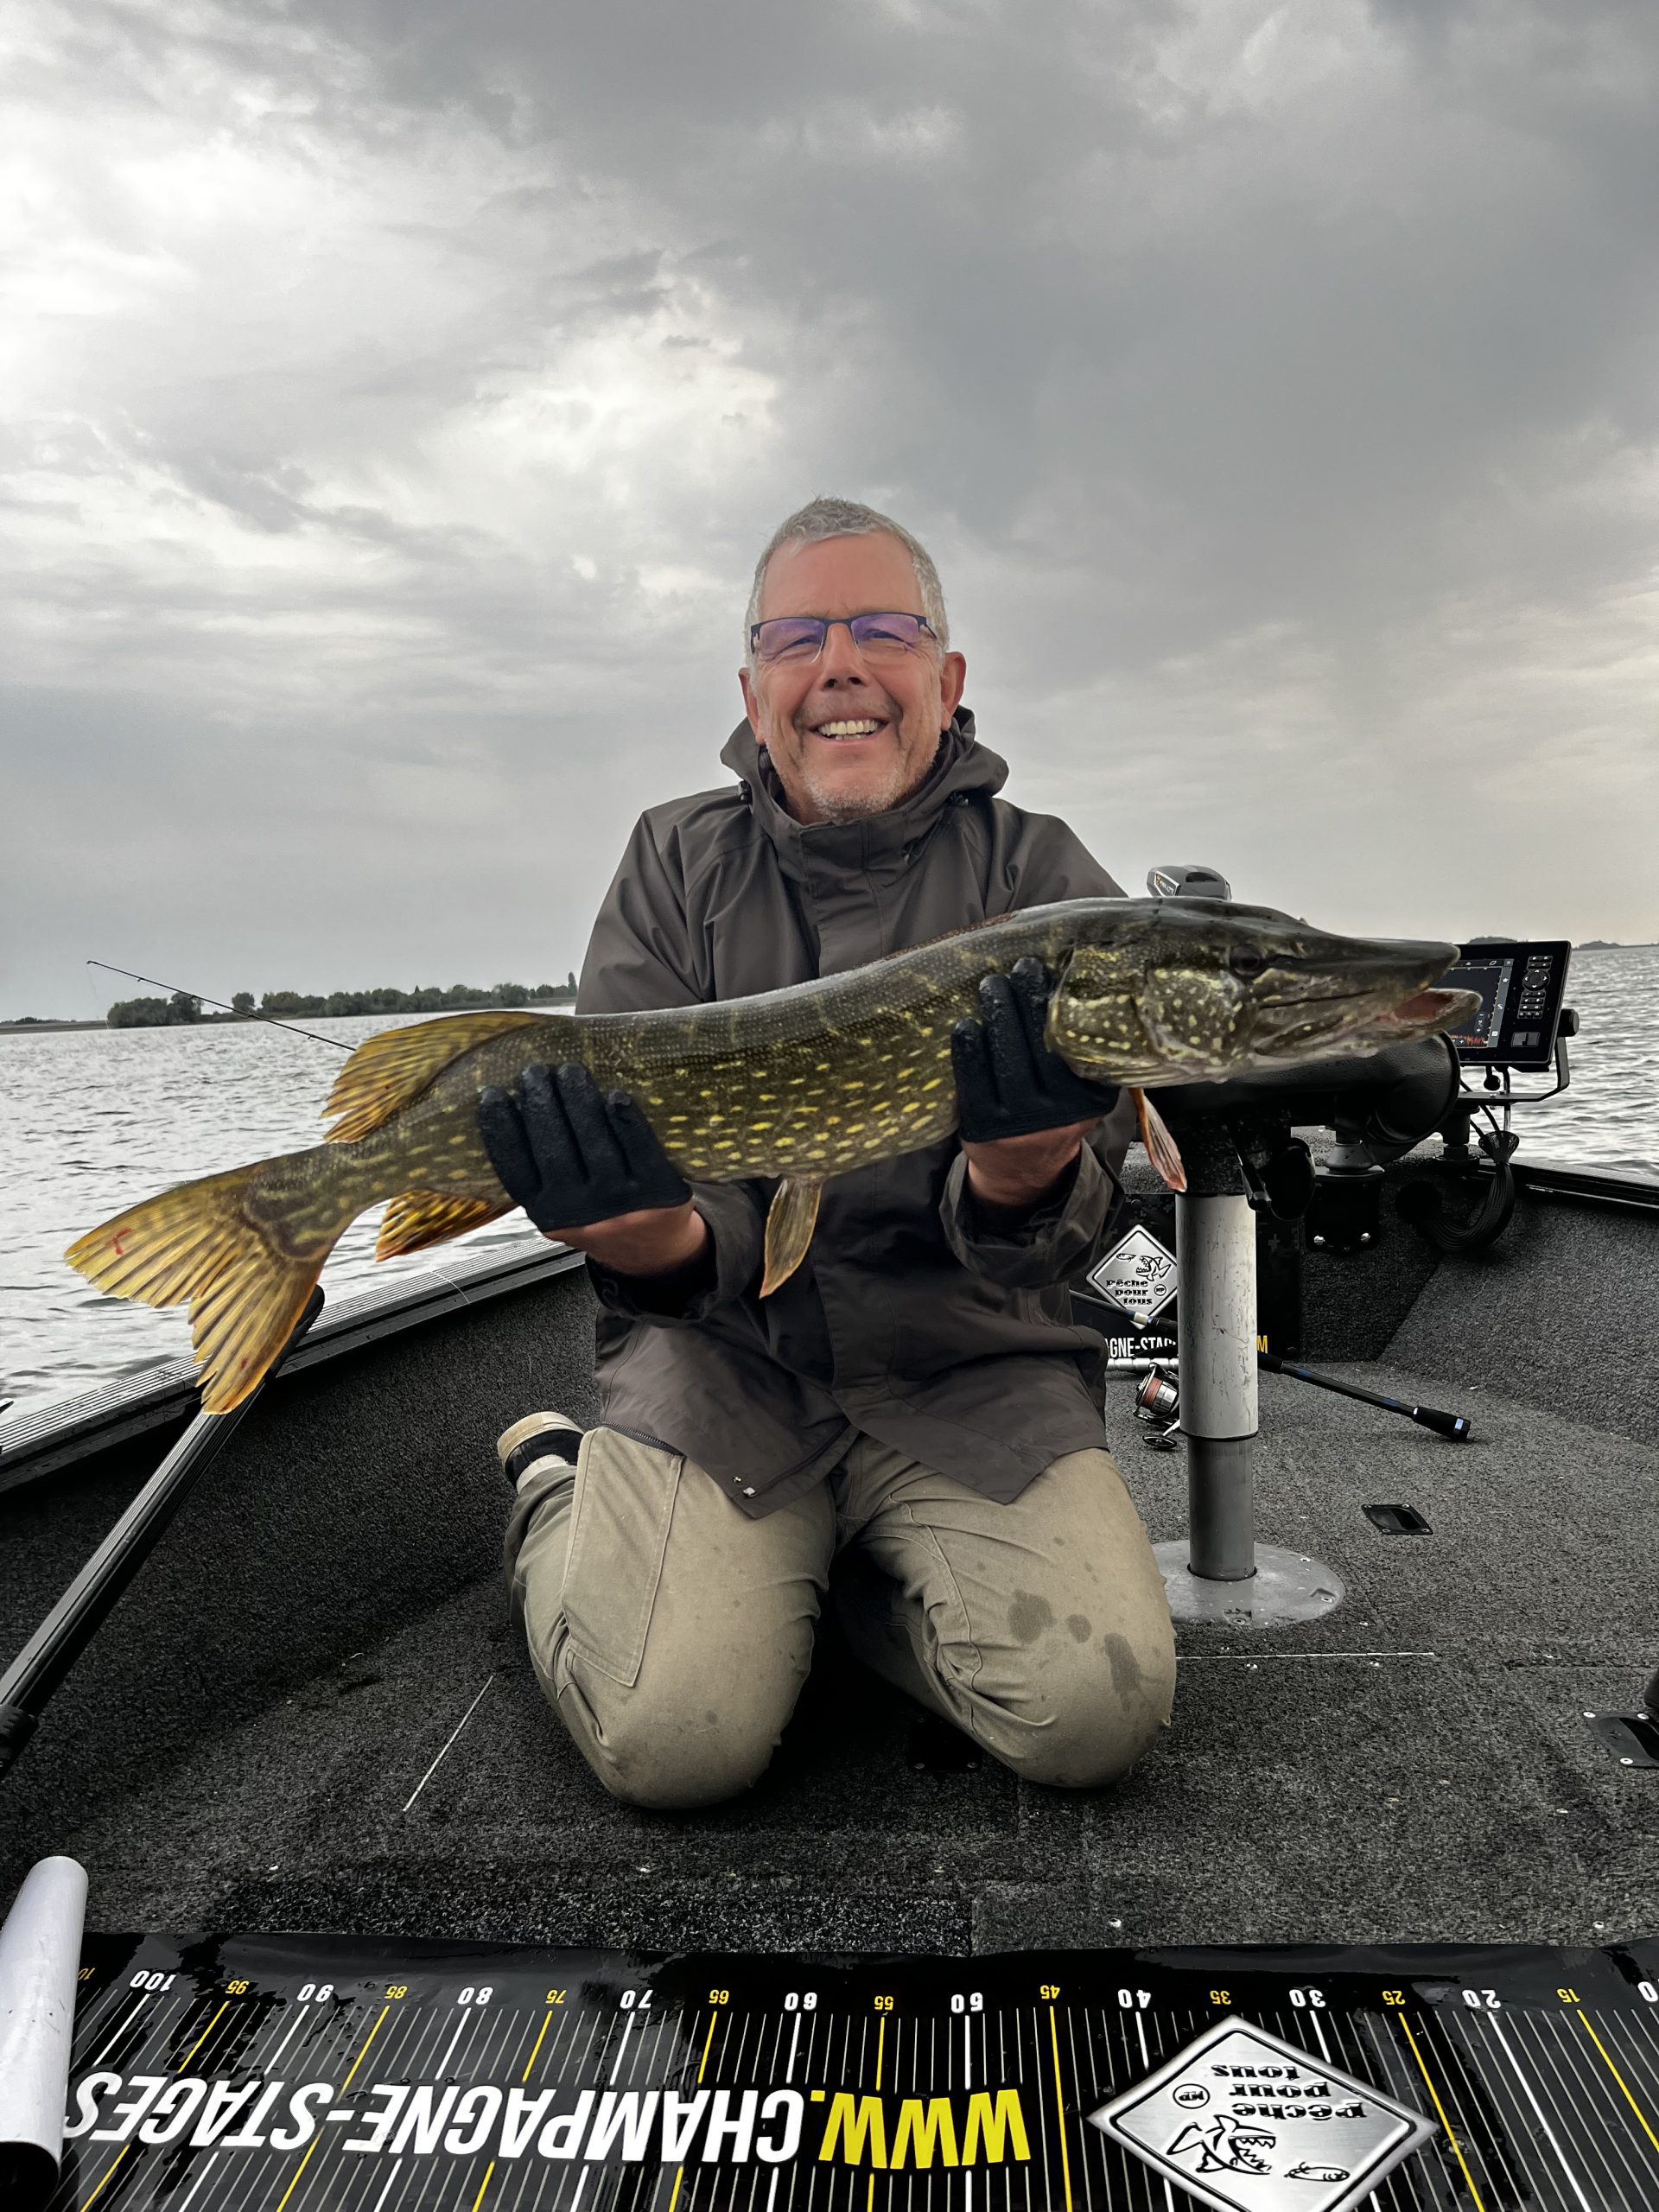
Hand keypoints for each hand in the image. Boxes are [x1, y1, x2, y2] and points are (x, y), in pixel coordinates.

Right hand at [477, 1062, 706, 1277]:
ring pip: (593, 1142)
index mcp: (545, 1213)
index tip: (492, 1094)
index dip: (501, 1129)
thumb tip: (518, 1105)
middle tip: (534, 1071)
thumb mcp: (559, 1207)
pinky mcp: (657, 1192)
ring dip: (579, 1101)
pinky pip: (639, 1149)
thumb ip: (539, 1174)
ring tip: (569, 1072)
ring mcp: (619, 1203)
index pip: (515, 1169)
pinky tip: (615, 1096)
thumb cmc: (600, 1216)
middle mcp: (579, 1211)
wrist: (652, 1251)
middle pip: (553, 1149)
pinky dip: (625, 1121)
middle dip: (541, 1103)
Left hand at [951, 959, 1119, 1218]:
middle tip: (1018, 967)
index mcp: (1090, 1100)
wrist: (1024, 1170)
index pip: (1073, 1044)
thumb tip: (1064, 985)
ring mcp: (1020, 1124)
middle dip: (1027, 1000)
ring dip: (998, 1016)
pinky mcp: (985, 1129)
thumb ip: (1078, 1055)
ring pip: (1009, 1061)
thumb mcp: (1080, 1092)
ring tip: (992, 985)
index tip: (1048, 971)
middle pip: (1041, 1047)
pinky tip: (966, 1026)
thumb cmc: (1051, 1113)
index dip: (1058, 1004)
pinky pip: (975, 1083)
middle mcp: (1059, 1115)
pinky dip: (970, 1050)